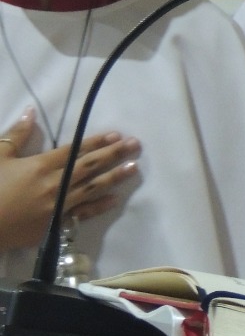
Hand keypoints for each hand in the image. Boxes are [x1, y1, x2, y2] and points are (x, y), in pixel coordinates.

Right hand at [0, 110, 139, 250]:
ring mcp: (58, 205)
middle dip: (114, 154)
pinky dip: (99, 206)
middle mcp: (55, 184)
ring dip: (114, 177)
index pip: (75, 150)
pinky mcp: (56, 223)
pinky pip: (82, 214)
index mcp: (40, 165)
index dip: (96, 142)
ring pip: (92, 188)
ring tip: (134, 167)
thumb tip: (32, 112)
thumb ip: (17, 135)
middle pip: (90, 166)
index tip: (116, 134)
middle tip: (136, 145)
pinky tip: (115, 199)